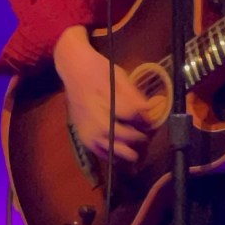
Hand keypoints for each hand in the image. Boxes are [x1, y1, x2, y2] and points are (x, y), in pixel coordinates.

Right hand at [54, 26, 153, 162]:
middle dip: (138, 137)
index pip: (133, 116)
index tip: (151, 121)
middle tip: (146, 136)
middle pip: (124, 136)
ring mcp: (89, 130)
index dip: (145, 119)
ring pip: (112, 148)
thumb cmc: (99, 70)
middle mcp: (97, 120)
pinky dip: (110, 155)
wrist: (74, 70)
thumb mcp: (120, 76)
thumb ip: (134, 96)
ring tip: (136, 153)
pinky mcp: (83, 135)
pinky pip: (99, 151)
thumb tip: (149, 110)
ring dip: (126, 151)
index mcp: (108, 102)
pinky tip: (119, 154)